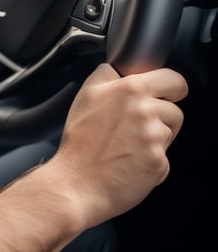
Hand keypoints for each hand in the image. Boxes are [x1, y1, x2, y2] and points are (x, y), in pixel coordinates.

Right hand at [50, 63, 187, 228]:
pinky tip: (128, 163)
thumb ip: (105, 76)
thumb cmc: (79, 142)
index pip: (173, 80)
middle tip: (137, 127)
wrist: (77, 182)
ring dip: (153, 141)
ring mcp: (154, 138)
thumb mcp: (84, 97)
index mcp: (130, 90)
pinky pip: (162, 159)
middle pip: (175, 110)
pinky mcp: (159, 162)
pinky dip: (149, 162)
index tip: (164, 95)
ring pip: (167, 135)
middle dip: (162, 118)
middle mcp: (146, 111)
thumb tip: (116, 69)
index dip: (170, 88)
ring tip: (126, 146)